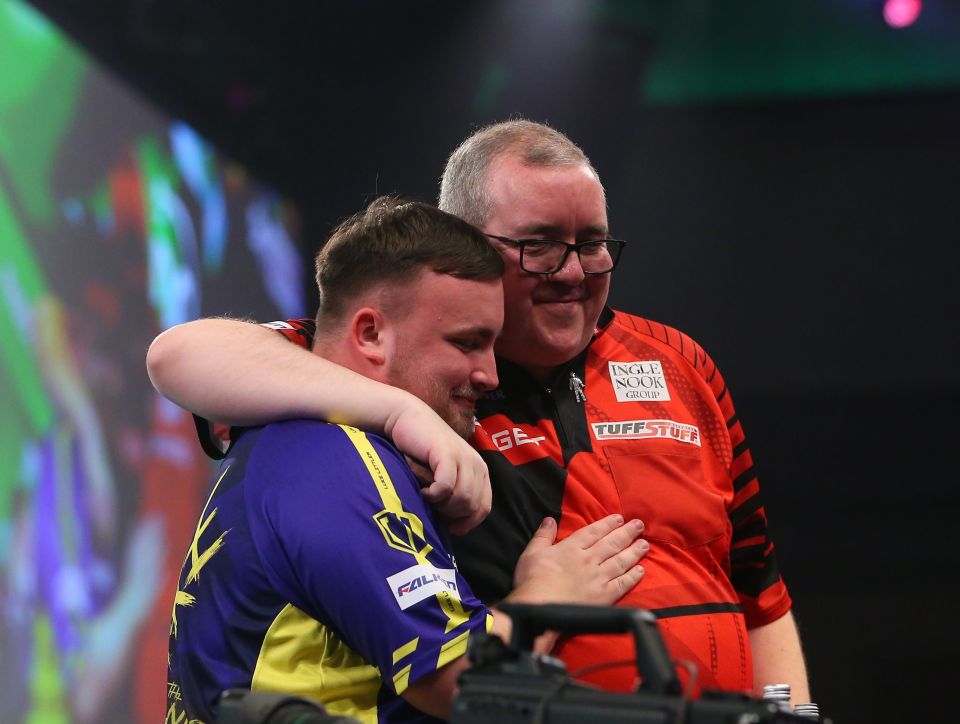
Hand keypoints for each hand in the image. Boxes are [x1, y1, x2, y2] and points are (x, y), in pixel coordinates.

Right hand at [386, 399, 490, 534]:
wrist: (407, 419)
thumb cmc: (421, 452)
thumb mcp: (444, 475)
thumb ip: (454, 494)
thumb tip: (457, 528)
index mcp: (480, 471)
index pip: (484, 508)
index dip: (466, 522)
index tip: (446, 525)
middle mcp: (476, 464)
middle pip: (472, 506)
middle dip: (450, 514)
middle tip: (432, 506)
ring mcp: (463, 458)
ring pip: (461, 499)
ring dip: (441, 505)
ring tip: (426, 495)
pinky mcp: (447, 454)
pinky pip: (446, 487)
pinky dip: (432, 495)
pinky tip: (422, 490)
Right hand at [509, 515, 647, 606]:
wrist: (541, 607)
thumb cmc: (533, 580)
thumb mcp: (532, 552)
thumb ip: (543, 535)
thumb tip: (550, 519)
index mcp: (572, 548)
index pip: (594, 532)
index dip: (608, 524)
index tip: (620, 518)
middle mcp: (589, 559)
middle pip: (612, 543)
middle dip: (627, 533)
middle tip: (639, 525)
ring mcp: (599, 578)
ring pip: (621, 561)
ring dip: (634, 551)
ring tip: (644, 544)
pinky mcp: (605, 596)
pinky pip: (623, 584)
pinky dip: (633, 576)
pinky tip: (640, 570)